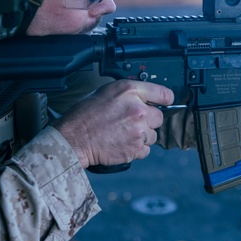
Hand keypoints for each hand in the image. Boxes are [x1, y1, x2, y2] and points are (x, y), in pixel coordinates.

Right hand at [53, 80, 173, 169]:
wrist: (74, 138)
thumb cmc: (84, 115)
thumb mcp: (106, 92)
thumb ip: (129, 94)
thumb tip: (144, 98)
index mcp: (129, 91)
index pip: (163, 93)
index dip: (165, 99)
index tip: (166, 102)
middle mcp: (138, 110)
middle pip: (159, 117)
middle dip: (149, 120)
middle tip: (131, 122)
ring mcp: (138, 131)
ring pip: (153, 135)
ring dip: (142, 136)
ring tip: (122, 134)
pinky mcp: (135, 149)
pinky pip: (146, 150)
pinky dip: (136, 149)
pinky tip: (122, 143)